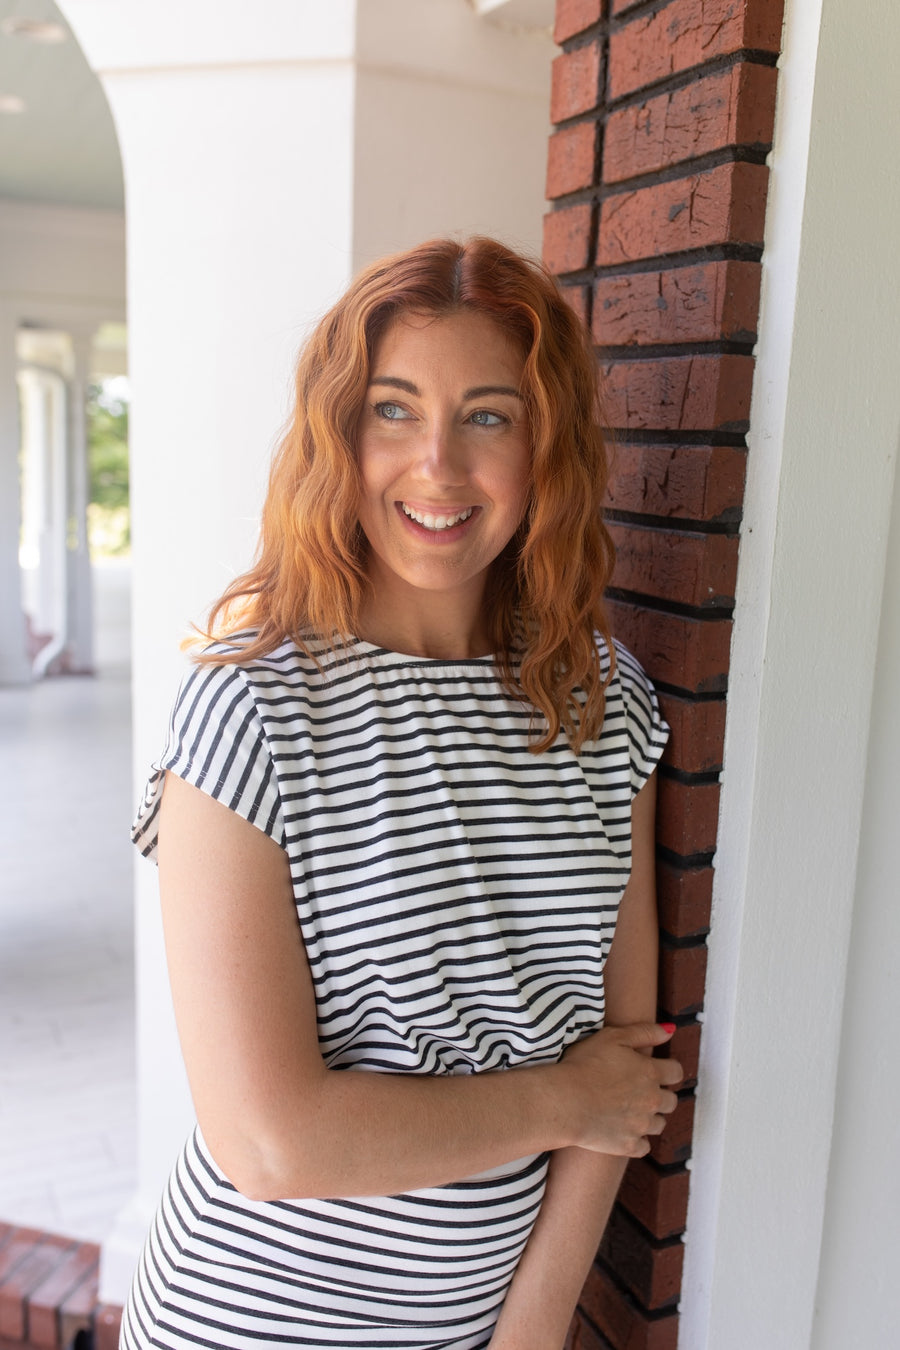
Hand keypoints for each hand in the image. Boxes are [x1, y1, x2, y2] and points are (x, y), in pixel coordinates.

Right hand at [558, 1022, 681, 1156]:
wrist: (564, 1100)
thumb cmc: (585, 1064)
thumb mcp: (613, 1037)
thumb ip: (644, 1032)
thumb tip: (671, 1030)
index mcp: (650, 1073)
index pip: (676, 1072)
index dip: (668, 1070)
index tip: (656, 1070)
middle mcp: (652, 1101)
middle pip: (671, 1101)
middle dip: (661, 1095)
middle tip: (640, 1091)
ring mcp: (641, 1125)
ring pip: (659, 1124)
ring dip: (650, 1117)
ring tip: (630, 1111)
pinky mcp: (629, 1146)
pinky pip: (644, 1146)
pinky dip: (637, 1140)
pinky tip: (623, 1130)